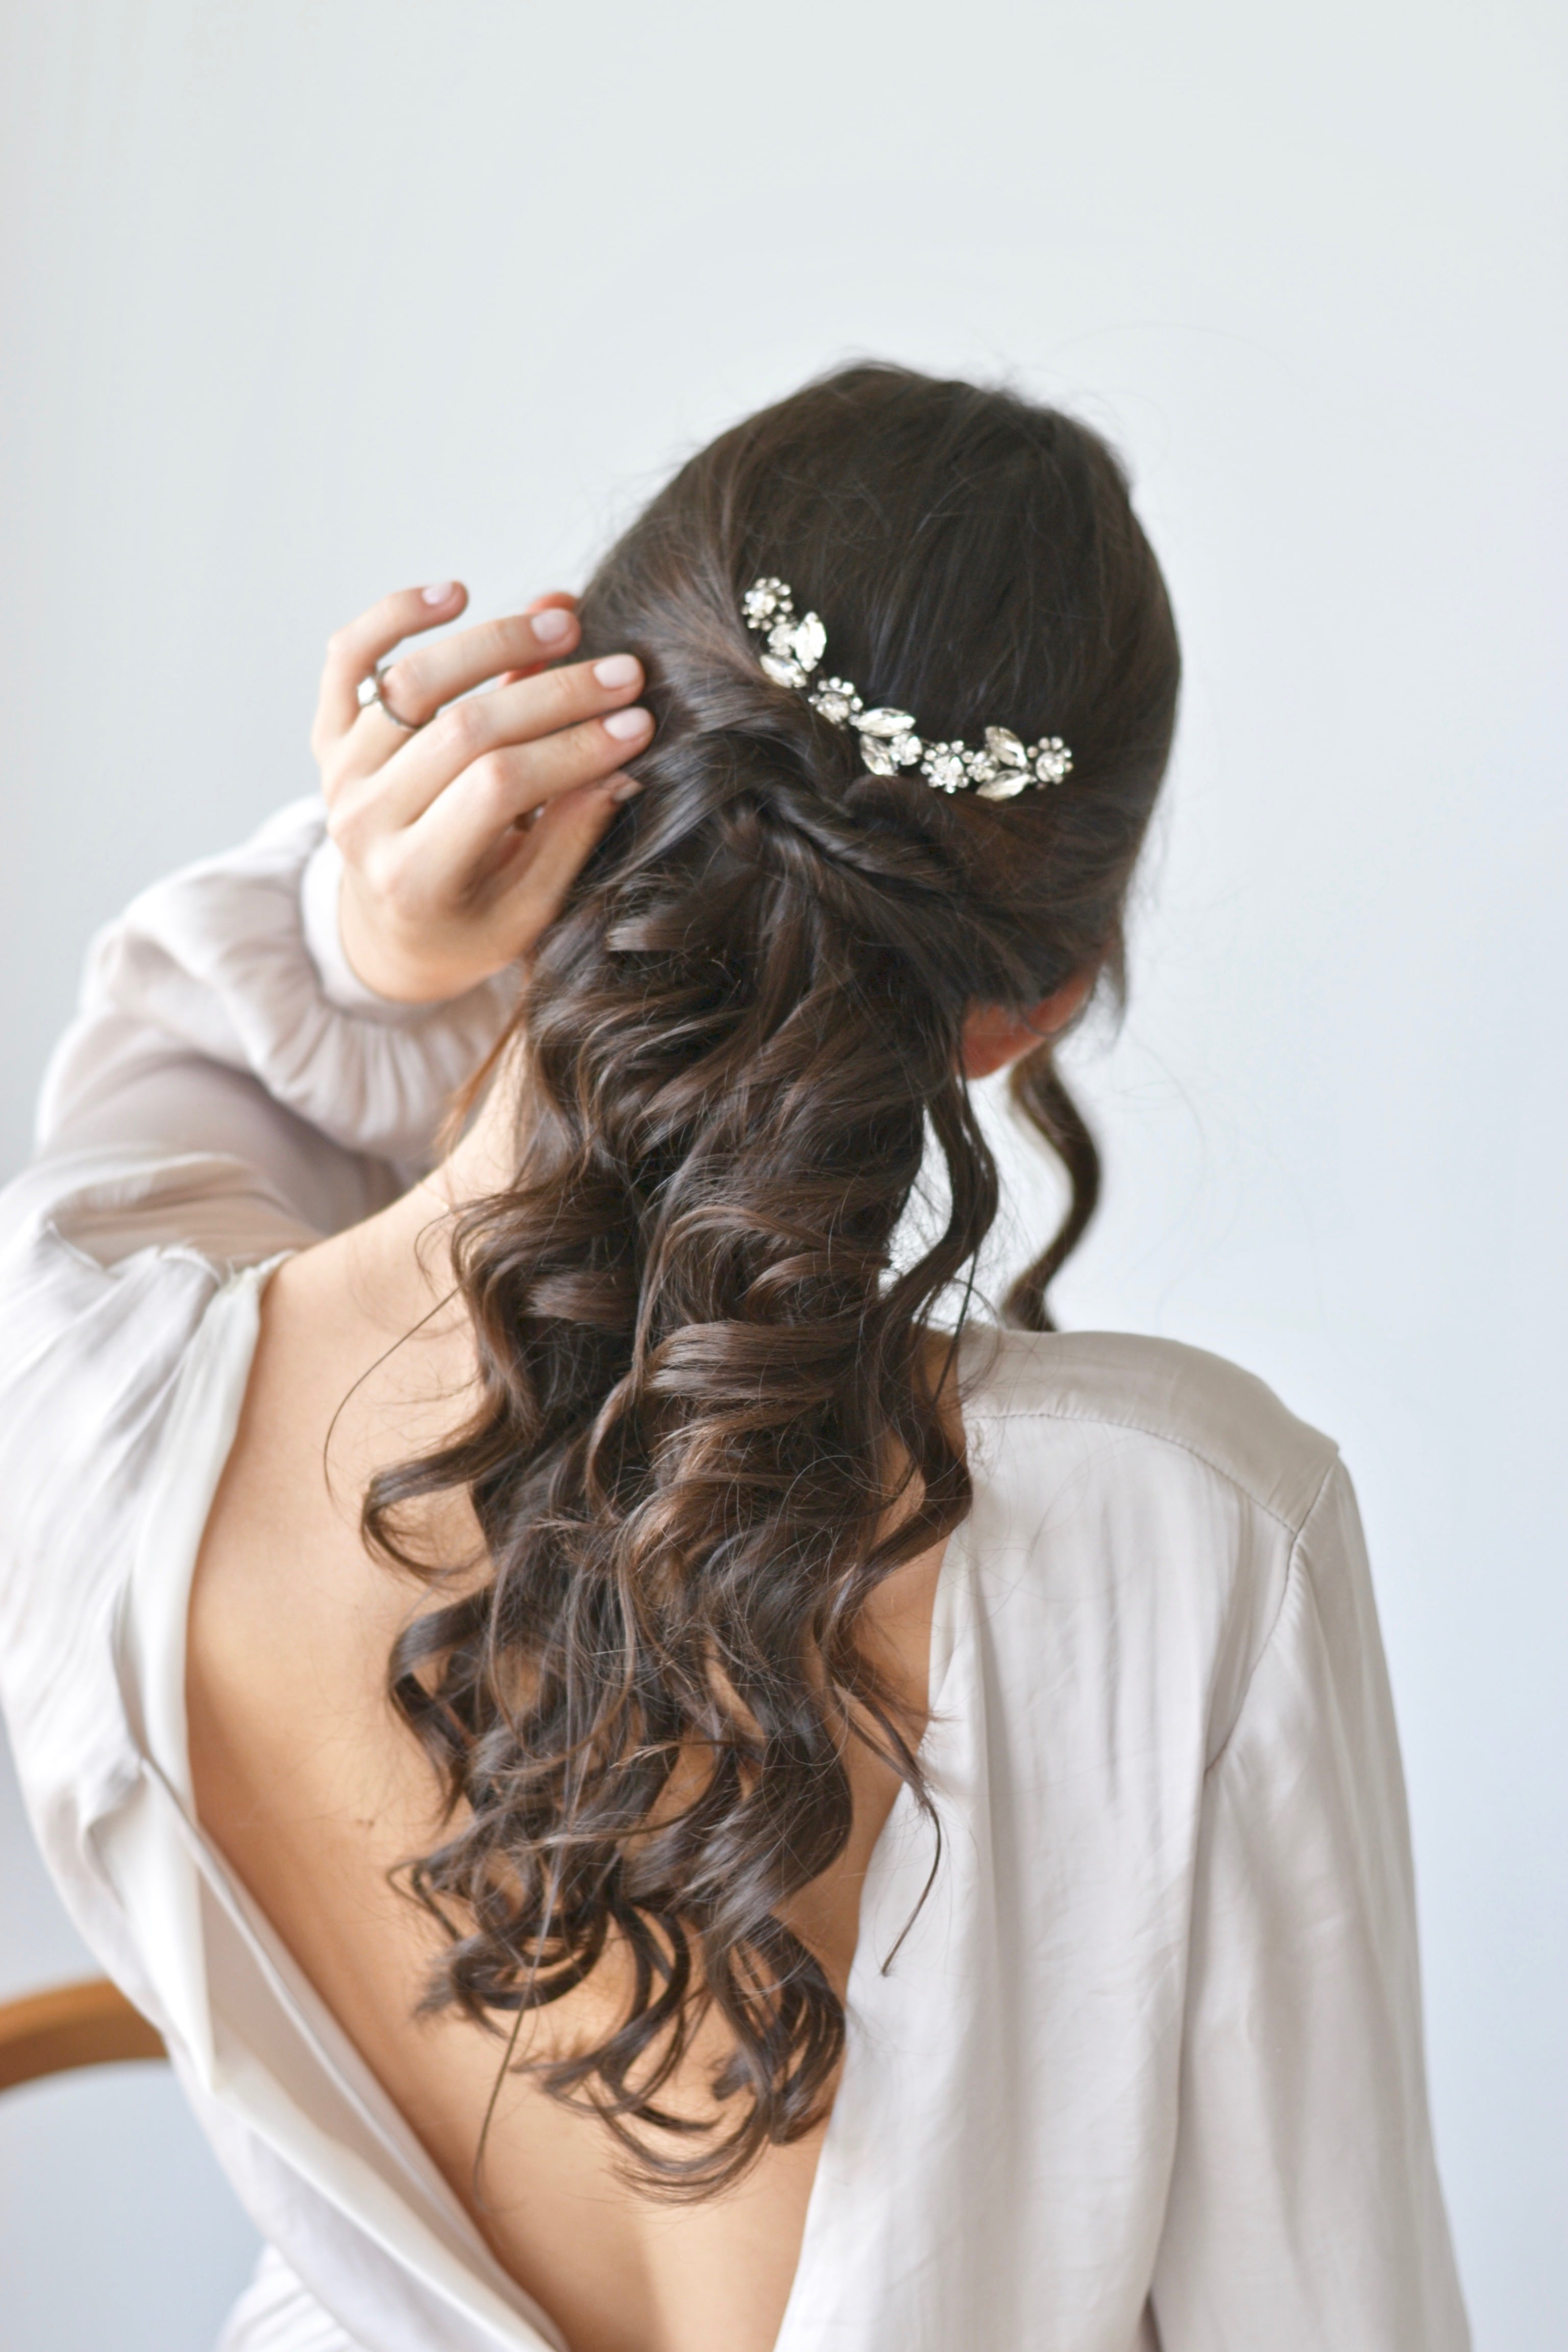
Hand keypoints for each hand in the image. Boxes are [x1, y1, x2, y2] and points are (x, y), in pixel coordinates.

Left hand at [311, 582, 651, 1002]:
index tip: (639, 724)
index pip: (498, 787)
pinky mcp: (330, 735)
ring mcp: (339, 772)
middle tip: (625, 672)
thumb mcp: (526, 908)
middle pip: (463, 728)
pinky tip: (455, 594)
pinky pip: (349, 658)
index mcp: (412, 877)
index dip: (573, 748)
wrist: (388, 931)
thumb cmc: (470, 923)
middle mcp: (363, 820)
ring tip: (563, 623)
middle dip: (555, 694)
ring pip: (412, 681)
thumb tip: (624, 763)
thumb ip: (567, 836)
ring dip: (493, 642)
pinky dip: (394, 616)